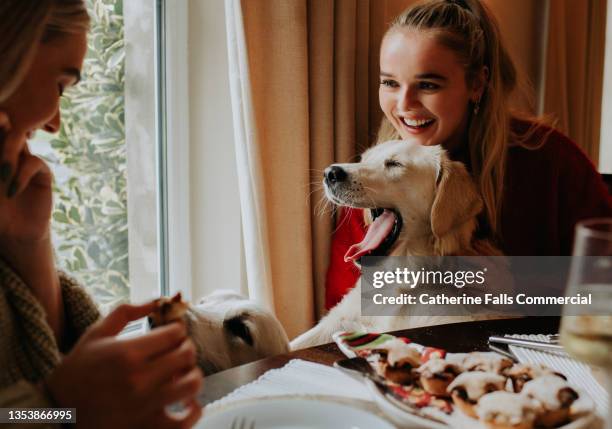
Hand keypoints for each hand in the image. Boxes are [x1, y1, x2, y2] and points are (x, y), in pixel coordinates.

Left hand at [0, 111, 52, 244]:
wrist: (15, 235)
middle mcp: (7, 155)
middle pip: (5, 133)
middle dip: (1, 124)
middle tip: (1, 117)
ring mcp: (25, 162)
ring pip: (20, 144)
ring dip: (9, 151)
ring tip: (2, 170)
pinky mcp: (42, 174)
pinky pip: (34, 163)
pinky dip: (21, 175)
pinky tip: (13, 192)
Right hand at [46, 302, 203, 428]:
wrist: (59, 411)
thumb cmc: (79, 368)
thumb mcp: (97, 333)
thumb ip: (128, 311)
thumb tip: (158, 299)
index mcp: (127, 352)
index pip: (175, 333)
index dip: (177, 329)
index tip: (171, 333)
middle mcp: (138, 379)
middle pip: (186, 355)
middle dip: (186, 347)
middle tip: (177, 350)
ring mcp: (145, 405)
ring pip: (192, 383)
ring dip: (192, 374)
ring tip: (182, 373)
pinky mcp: (147, 426)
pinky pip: (186, 420)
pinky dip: (193, 410)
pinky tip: (186, 401)